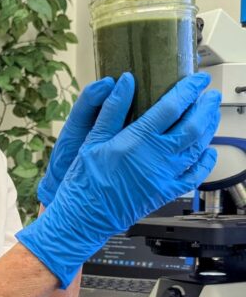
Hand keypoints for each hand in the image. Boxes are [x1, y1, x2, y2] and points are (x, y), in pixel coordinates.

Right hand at [17, 72, 220, 286]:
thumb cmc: (85, 180)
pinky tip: (208, 151)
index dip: (188, 89)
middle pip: (192, 126)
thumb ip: (112, 109)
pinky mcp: (165, 193)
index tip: (197, 79)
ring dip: (208, 128)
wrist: (85, 217)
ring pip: (197, 148)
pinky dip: (205, 162)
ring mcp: (164, 177)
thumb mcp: (92, 139)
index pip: (172, 107)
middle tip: (210, 94)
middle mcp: (156, 157)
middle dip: (205, 107)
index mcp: (137, 140)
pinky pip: (194, 176)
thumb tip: (125, 81)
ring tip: (211, 114)